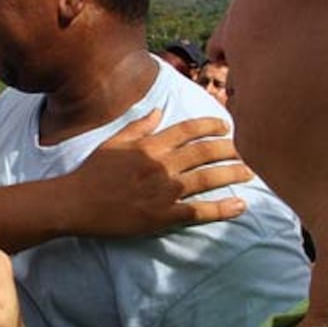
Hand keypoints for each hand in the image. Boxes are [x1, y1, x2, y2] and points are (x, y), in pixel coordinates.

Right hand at [69, 110, 252, 234]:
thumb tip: (158, 111)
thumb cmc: (91, 172)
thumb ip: (138, 127)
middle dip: (229, 149)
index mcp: (149, 145)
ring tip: (250, 172)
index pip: (188, 130)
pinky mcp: (164, 215)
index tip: (225, 125)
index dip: (211, 125)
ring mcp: (164, 191)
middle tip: (246, 149)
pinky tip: (240, 205)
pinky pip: (200, 211)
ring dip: (233, 174)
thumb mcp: (113, 142)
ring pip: (208, 179)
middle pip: (205, 152)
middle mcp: (161, 165)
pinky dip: (222, 209)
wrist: (76, 202)